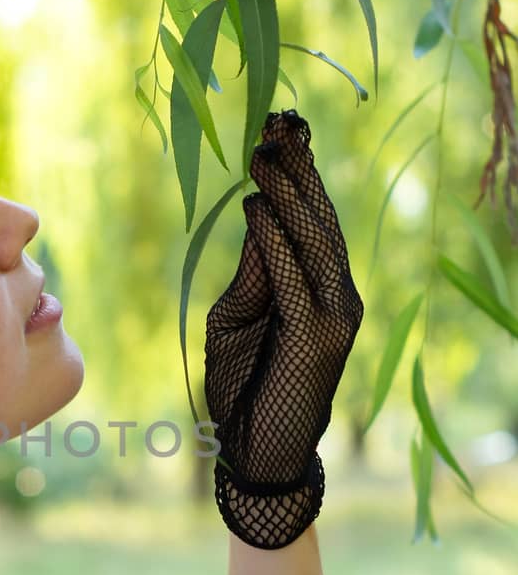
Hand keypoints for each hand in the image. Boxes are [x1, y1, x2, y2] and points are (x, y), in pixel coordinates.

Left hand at [203, 109, 363, 548]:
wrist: (256, 453)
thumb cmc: (244, 384)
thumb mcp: (237, 317)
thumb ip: (253, 271)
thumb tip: (257, 215)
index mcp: (321, 287)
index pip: (314, 218)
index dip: (301, 171)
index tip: (281, 125)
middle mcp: (338, 296)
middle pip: (320, 219)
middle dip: (299, 169)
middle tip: (277, 121)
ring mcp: (334, 317)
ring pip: (315, 241)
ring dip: (288, 194)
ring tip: (263, 154)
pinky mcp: (318, 340)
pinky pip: (295, 280)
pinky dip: (276, 242)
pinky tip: (257, 209)